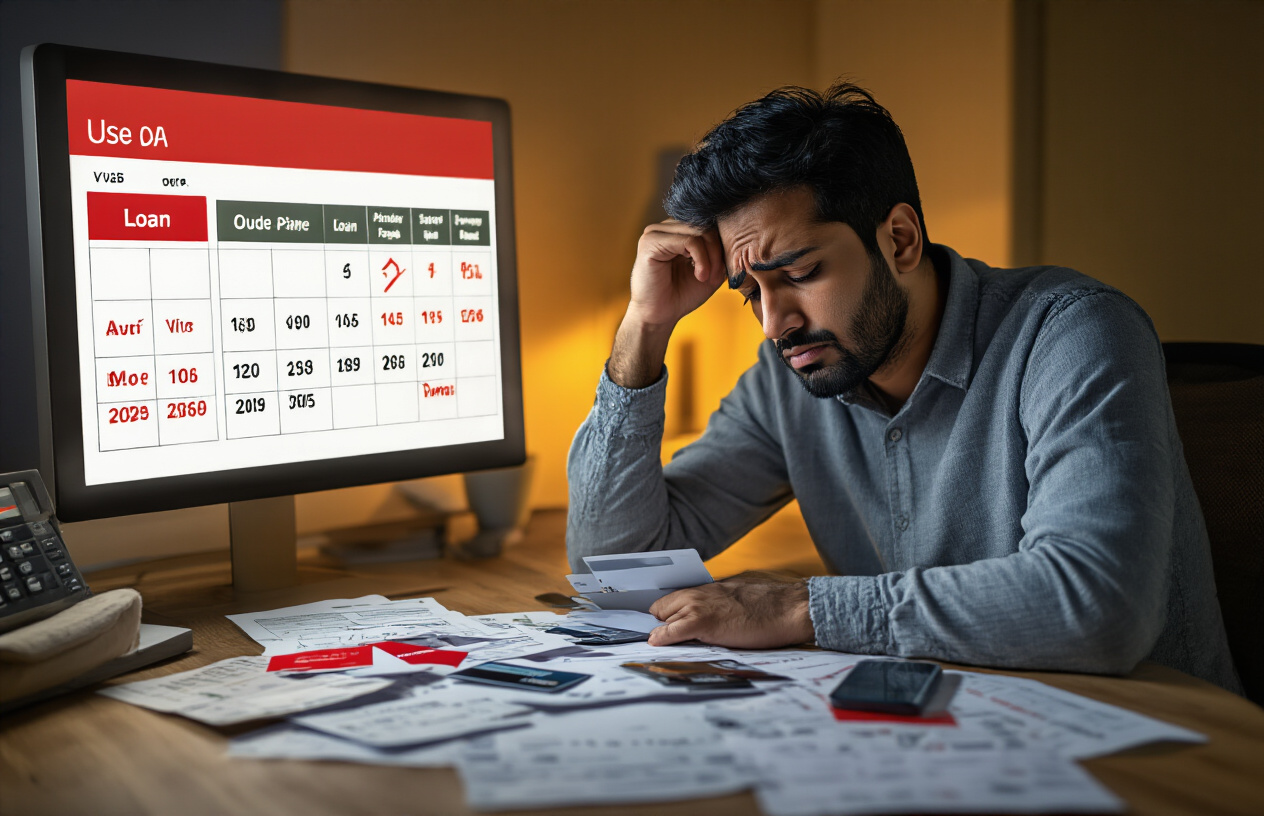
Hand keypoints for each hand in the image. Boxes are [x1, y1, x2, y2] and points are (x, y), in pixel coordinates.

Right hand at [608, 221, 725, 387]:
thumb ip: (720, 251)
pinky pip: (690, 240)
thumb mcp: (710, 270)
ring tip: (706, 277)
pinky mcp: (651, 241)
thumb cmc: (681, 295)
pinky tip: (700, 276)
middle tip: (716, 276)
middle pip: (706, 225)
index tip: (721, 271)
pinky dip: (702, 259)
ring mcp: (656, 232)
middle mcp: (665, 227)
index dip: (721, 244)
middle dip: (718, 251)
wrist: (659, 316)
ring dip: (711, 257)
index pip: (709, 223)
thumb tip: (737, 236)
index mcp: (677, 231)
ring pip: (700, 231)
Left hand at [647, 571, 814, 648]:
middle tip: (666, 638)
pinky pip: (670, 632)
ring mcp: (698, 606)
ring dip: (662, 632)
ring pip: (663, 619)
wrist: (788, 608)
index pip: (673, 599)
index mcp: (708, 588)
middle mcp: (698, 593)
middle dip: (662, 623)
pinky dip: (662, 639)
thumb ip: (720, 604)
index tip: (664, 625)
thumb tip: (713, 618)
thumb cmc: (770, 606)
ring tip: (662, 646)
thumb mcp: (738, 598)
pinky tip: (658, 645)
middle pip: (662, 608)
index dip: (668, 615)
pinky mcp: (701, 622)